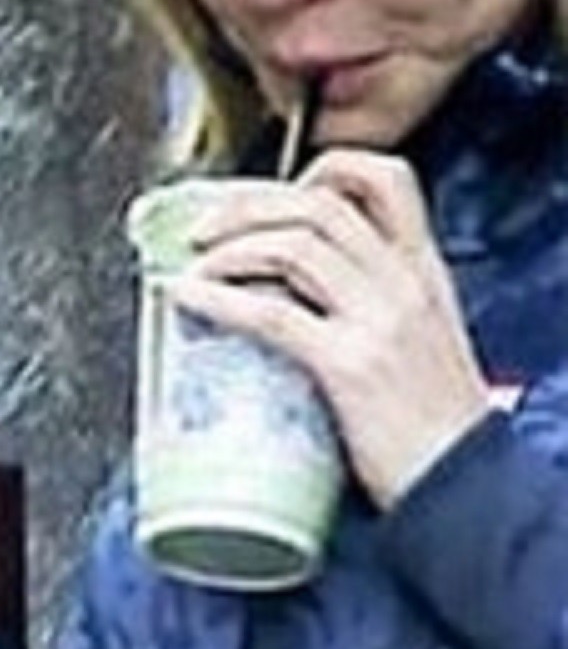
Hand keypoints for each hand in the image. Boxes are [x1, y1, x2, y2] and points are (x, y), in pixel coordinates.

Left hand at [168, 151, 496, 511]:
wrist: (460, 476)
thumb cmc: (430, 423)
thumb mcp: (418, 341)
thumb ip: (373, 308)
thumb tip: (299, 300)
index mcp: (423, 270)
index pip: (385, 180)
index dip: (320, 171)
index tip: (266, 196)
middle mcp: (403, 281)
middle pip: (322, 205)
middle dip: (252, 204)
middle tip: (204, 225)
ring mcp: (378, 320)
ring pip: (296, 247)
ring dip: (231, 247)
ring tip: (192, 263)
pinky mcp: (348, 366)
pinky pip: (274, 315)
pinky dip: (221, 299)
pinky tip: (188, 297)